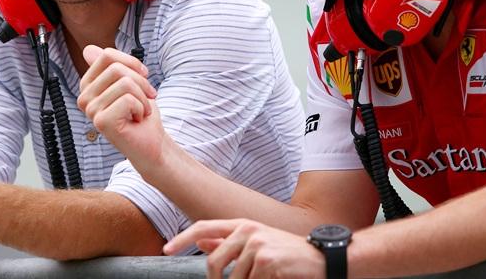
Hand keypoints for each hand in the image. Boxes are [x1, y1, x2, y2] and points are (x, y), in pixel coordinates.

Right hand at [78, 46, 165, 174]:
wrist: (151, 142)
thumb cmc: (140, 112)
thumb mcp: (128, 82)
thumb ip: (110, 66)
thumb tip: (88, 50)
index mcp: (88, 85)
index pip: (107, 55)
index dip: (131, 63)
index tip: (143, 76)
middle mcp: (84, 97)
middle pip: (116, 68)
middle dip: (141, 82)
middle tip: (146, 98)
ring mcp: (91, 110)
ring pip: (125, 83)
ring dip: (143, 98)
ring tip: (141, 111)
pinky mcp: (102, 121)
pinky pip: (128, 99)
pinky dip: (141, 108)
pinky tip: (137, 120)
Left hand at [164, 219, 324, 278]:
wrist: (319, 259)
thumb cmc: (285, 253)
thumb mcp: (254, 243)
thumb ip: (226, 243)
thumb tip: (200, 243)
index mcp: (241, 224)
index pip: (204, 227)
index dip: (182, 238)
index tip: (166, 249)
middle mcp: (247, 230)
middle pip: (213, 261)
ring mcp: (257, 244)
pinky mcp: (266, 260)